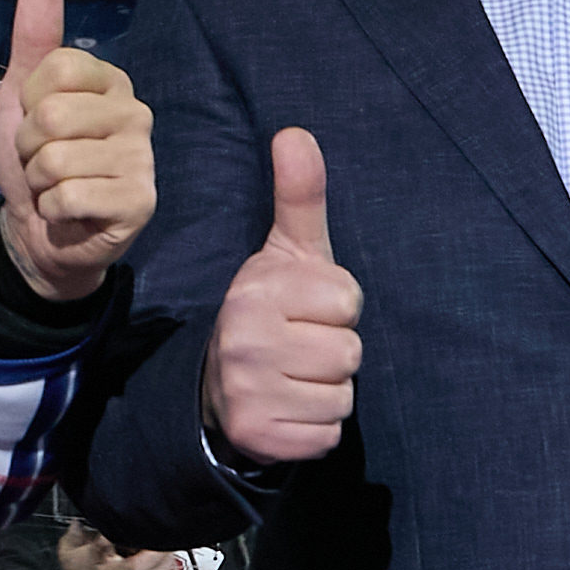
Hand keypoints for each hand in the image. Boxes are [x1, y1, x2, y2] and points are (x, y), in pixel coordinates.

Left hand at [0, 0, 154, 294]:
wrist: (39, 230)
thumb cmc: (35, 161)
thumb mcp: (22, 96)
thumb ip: (33, 38)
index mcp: (111, 80)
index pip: (56, 67)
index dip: (28, 103)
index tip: (38, 124)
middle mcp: (136, 111)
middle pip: (51, 116)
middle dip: (28, 148)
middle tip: (44, 164)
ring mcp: (143, 158)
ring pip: (55, 159)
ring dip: (38, 182)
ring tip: (56, 187)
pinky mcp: (140, 201)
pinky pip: (68, 195)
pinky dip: (52, 209)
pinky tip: (70, 211)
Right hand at [51, 523, 189, 569]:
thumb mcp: (68, 554)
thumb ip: (73, 534)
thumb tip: (78, 521)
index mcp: (96, 562)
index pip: (105, 546)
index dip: (117, 535)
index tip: (127, 525)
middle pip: (141, 565)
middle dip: (157, 549)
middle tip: (164, 535)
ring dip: (166, 562)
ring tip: (168, 549)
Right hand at [202, 129, 361, 464]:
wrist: (220, 384)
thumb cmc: (271, 310)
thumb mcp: (287, 253)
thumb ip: (299, 196)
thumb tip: (296, 132)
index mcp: (255, 292)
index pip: (347, 302)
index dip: (336, 307)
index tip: (305, 309)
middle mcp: (245, 342)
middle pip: (350, 353)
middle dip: (334, 352)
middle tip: (299, 347)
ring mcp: (249, 393)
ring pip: (342, 396)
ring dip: (327, 391)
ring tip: (295, 377)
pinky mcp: (259, 437)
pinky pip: (327, 435)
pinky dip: (316, 427)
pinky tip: (289, 408)